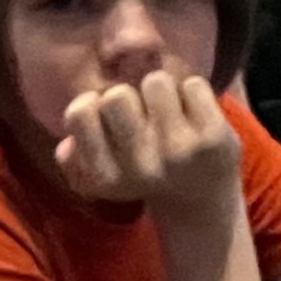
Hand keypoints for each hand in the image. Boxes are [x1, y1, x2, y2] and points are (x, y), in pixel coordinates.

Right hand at [55, 70, 238, 223]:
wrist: (202, 198)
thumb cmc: (145, 171)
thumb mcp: (105, 174)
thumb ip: (75, 160)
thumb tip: (67, 145)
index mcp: (106, 178)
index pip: (79, 112)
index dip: (93, 103)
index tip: (108, 118)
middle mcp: (141, 168)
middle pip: (117, 95)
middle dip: (128, 95)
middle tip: (142, 114)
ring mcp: (179, 152)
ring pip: (156, 82)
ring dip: (162, 91)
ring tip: (169, 113)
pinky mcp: (213, 137)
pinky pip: (193, 85)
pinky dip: (193, 93)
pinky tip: (195, 115)